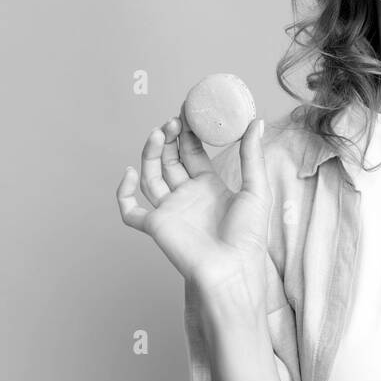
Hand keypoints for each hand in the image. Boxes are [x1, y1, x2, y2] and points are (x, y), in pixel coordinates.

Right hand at [116, 111, 271, 322]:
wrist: (232, 269)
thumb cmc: (248, 236)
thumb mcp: (256, 189)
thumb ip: (252, 155)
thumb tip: (256, 121)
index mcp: (210, 187)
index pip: (193, 153)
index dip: (189, 133)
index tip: (187, 111)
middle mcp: (188, 196)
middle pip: (170, 160)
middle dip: (169, 138)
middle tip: (174, 120)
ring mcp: (170, 210)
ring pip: (151, 176)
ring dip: (150, 153)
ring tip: (159, 132)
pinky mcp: (156, 226)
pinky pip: (130, 210)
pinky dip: (124, 193)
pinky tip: (129, 173)